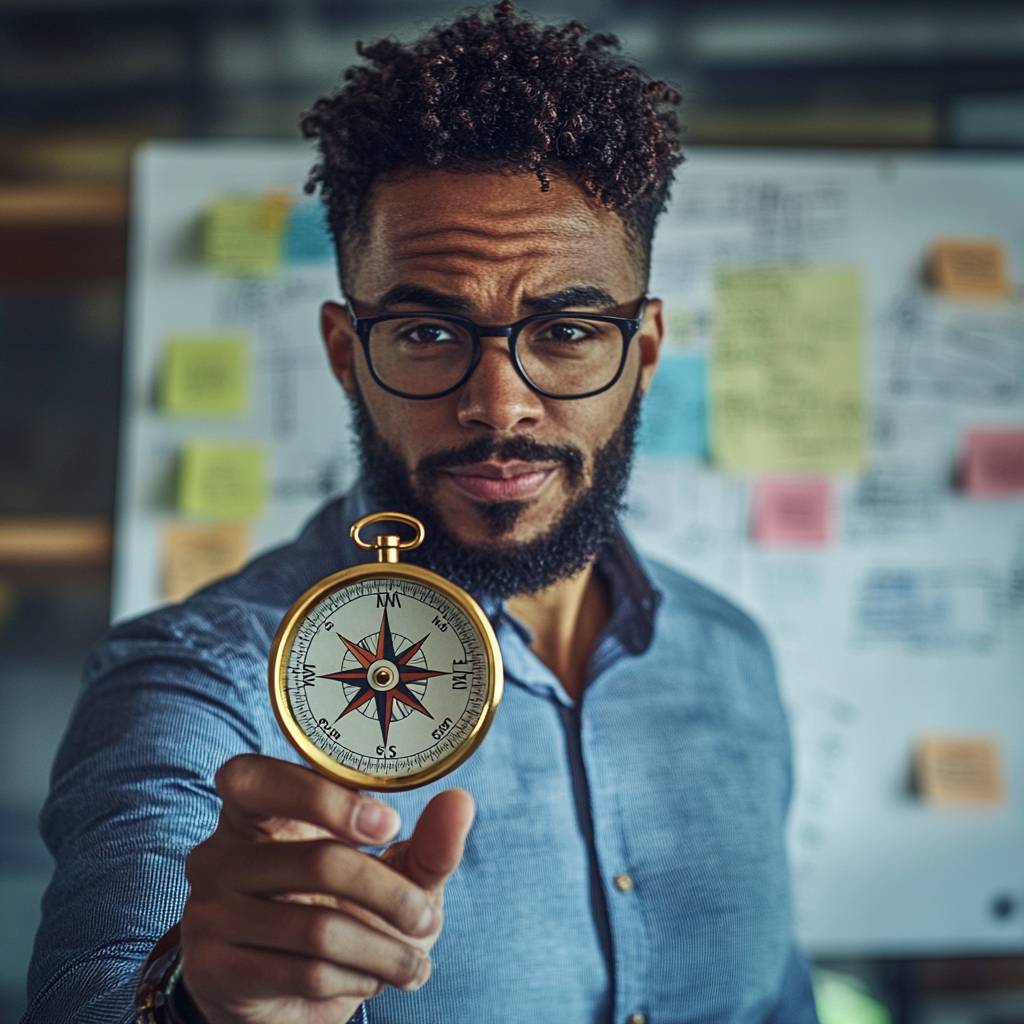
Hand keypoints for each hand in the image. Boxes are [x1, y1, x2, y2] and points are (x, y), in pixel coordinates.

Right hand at [178, 753, 474, 1023]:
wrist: (283, 1000)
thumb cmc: (339, 913)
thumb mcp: (393, 875)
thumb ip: (427, 843)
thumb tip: (461, 802)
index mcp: (253, 810)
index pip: (255, 778)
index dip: (322, 797)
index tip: (389, 824)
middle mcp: (218, 853)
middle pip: (317, 861)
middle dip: (390, 895)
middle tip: (428, 917)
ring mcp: (210, 911)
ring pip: (317, 928)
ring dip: (384, 951)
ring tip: (416, 963)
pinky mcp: (216, 967)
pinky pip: (303, 972)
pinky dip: (355, 979)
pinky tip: (371, 979)